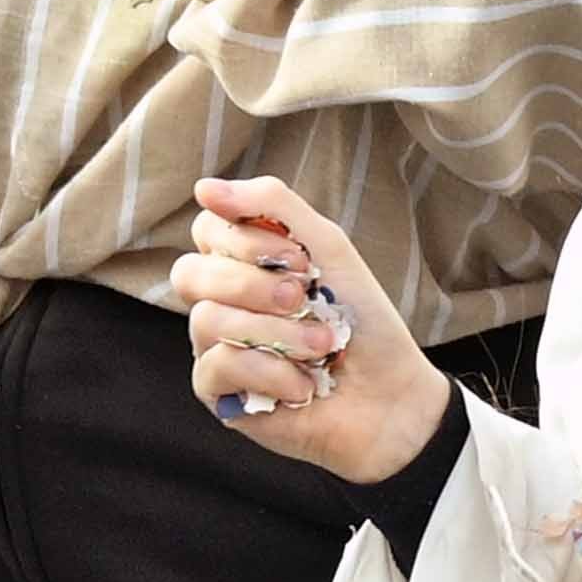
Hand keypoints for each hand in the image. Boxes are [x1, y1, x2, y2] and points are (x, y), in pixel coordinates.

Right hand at [172, 175, 448, 482]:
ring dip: (277, 332)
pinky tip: (303, 384)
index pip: (207, 230)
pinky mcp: (219, 393)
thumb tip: (203, 187)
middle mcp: (220, 302)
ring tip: (322, 346)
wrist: (390, 394)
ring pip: (207, 320)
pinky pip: (218, 367)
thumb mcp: (328, 247)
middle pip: (190, 274)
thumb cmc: (360, 320)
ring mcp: (214, 348)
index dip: (246, 240)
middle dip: (255, 285)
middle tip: (304, 298)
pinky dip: (273, 371)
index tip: (301, 259)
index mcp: (242, 263)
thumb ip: (272, 206)